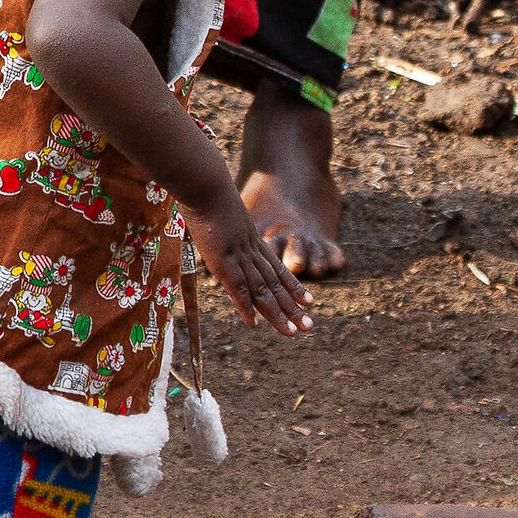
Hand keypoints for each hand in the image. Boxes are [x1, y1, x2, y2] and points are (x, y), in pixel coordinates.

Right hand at [186, 197, 314, 335]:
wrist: (207, 184)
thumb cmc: (208, 193)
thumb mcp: (220, 213)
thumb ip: (223, 224)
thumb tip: (215, 224)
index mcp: (252, 241)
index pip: (278, 269)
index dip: (293, 287)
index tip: (308, 302)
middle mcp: (251, 252)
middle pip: (276, 285)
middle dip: (293, 308)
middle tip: (310, 327)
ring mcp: (239, 257)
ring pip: (263, 291)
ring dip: (277, 314)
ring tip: (292, 333)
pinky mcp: (223, 260)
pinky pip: (238, 287)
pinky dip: (246, 306)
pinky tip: (255, 323)